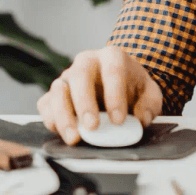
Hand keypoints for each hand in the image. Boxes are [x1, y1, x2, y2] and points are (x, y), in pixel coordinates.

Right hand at [37, 46, 163, 145]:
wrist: (118, 84)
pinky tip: (62, 133)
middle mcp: (86, 62)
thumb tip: (139, 120)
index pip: (112, 71)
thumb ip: (149, 105)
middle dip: (85, 103)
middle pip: (79, 76)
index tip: (119, 120)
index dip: (115, 96)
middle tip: (92, 127)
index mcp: (112, 57)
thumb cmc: (132, 87)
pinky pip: (46, 104)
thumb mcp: (149, 93)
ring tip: (75, 138)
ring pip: (57, 90)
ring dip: (64, 115)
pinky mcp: (55, 94)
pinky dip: (51, 119)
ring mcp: (67, 77)